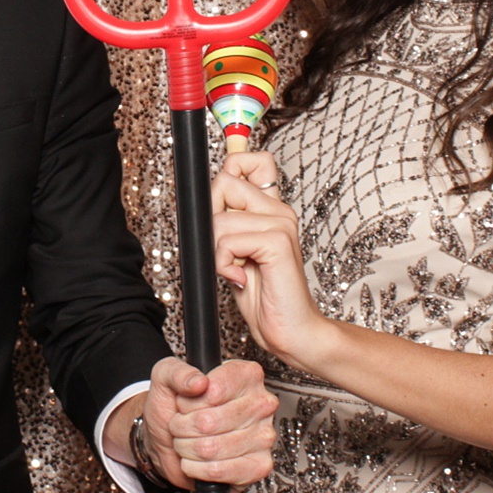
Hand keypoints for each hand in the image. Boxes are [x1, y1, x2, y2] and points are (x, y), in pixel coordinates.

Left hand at [125, 356, 277, 490]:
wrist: (167, 442)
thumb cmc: (173, 408)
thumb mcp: (166, 378)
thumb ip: (178, 372)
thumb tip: (198, 382)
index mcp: (246, 375)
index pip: (214, 390)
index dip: (189, 402)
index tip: (185, 403)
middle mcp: (260, 403)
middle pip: (210, 422)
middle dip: (184, 427)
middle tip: (182, 424)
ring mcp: (263, 436)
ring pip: (211, 448)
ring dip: (188, 448)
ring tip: (188, 441)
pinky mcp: (259, 466)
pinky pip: (218, 470)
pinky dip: (197, 468)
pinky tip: (198, 460)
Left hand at [212, 151, 336, 368]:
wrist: (292, 331)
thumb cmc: (264, 297)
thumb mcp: (236, 255)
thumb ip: (227, 226)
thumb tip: (201, 203)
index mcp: (271, 209)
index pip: (252, 161)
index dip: (228, 171)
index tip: (220, 209)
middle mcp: (279, 210)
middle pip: (223, 184)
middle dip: (210, 222)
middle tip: (226, 252)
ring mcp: (281, 223)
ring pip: (219, 220)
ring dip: (216, 253)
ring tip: (236, 271)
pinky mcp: (278, 242)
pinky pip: (228, 240)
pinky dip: (224, 265)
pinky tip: (241, 279)